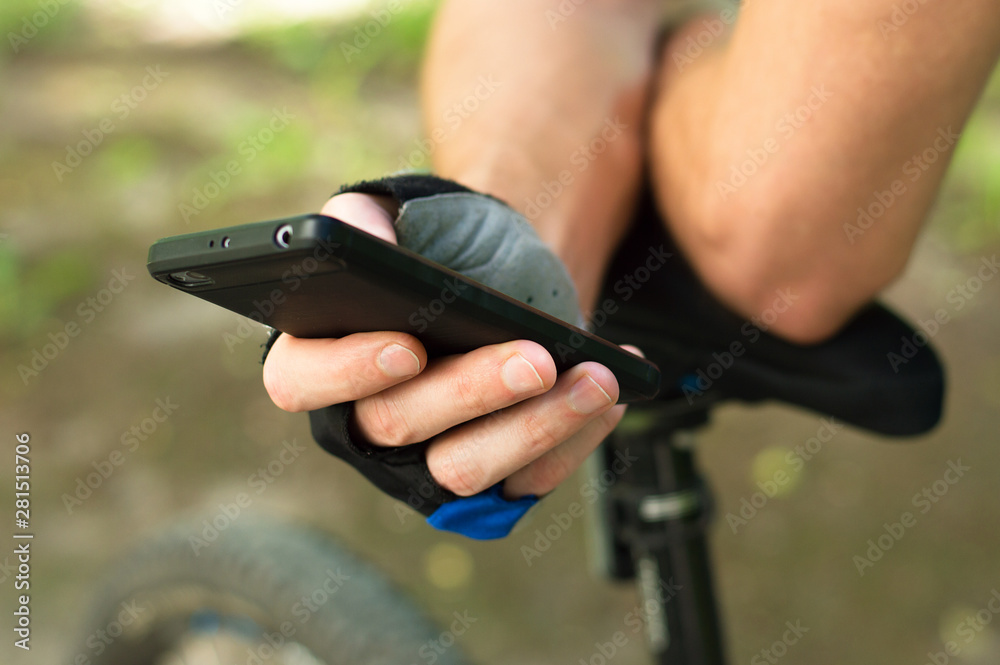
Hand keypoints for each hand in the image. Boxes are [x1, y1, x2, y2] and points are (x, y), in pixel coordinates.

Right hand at [263, 193, 628, 499]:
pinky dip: (575, 438)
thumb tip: (375, 246)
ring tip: (595, 378)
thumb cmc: (429, 250)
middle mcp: (362, 422)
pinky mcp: (487, 481)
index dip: (348, 371)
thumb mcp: (389, 218)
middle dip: (473, 390)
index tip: (407, 347)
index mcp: (317, 358)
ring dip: (535, 426)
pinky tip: (608, 392)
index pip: (301, 380)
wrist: (495, 278)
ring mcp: (423, 461)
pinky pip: (526, 480)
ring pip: (464, 468)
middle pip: (398, 425)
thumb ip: (364, 221)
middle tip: (536, 357)